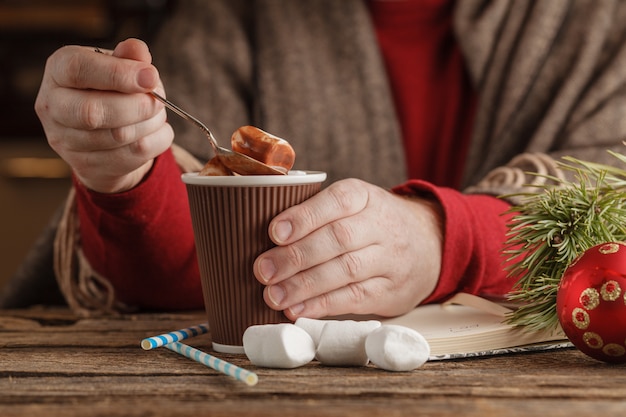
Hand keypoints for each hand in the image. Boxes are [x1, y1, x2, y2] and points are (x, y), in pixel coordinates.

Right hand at [34, 38, 172, 192]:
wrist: (103, 135)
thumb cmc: (112, 90)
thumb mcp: (119, 66)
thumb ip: (129, 56)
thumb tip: (138, 51)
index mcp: (57, 71)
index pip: (78, 69)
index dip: (118, 73)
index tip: (151, 77)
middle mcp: (53, 106)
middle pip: (92, 112)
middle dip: (136, 106)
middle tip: (157, 101)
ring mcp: (65, 141)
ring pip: (117, 137)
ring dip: (149, 124)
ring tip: (157, 114)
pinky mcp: (86, 166)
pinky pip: (132, 156)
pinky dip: (155, 142)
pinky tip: (156, 132)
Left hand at [253, 178, 442, 319]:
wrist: (428, 243)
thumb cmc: (372, 223)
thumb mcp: (354, 202)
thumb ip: (316, 211)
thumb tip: (260, 231)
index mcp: (365, 196)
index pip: (336, 202)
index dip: (304, 217)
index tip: (274, 232)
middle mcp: (381, 225)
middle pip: (338, 239)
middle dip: (296, 256)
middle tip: (262, 271)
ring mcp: (390, 259)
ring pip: (346, 270)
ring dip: (305, 285)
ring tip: (273, 296)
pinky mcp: (392, 290)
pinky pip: (356, 298)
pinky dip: (323, 305)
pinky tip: (298, 309)